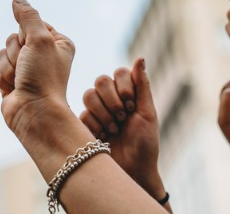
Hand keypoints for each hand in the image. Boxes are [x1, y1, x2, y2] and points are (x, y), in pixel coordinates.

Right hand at [0, 0, 74, 136]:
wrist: (34, 113)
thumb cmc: (43, 78)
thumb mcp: (40, 39)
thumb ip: (28, 16)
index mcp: (56, 42)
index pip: (30, 24)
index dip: (27, 35)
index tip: (36, 50)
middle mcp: (42, 54)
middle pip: (13, 38)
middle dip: (15, 53)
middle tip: (27, 68)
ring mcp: (26, 69)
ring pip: (1, 53)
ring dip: (8, 67)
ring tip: (21, 81)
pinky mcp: (11, 81)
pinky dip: (1, 77)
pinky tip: (12, 88)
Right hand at [78, 58, 163, 196]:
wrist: (133, 172)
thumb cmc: (145, 144)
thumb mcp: (147, 114)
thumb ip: (142, 85)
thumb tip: (140, 57)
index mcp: (127, 93)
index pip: (119, 73)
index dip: (123, 86)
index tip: (132, 105)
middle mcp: (110, 99)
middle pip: (101, 81)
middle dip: (112, 100)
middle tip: (122, 117)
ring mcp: (96, 111)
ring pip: (89, 95)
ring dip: (103, 113)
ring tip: (113, 129)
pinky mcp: (84, 125)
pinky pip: (82, 115)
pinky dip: (95, 126)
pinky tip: (104, 138)